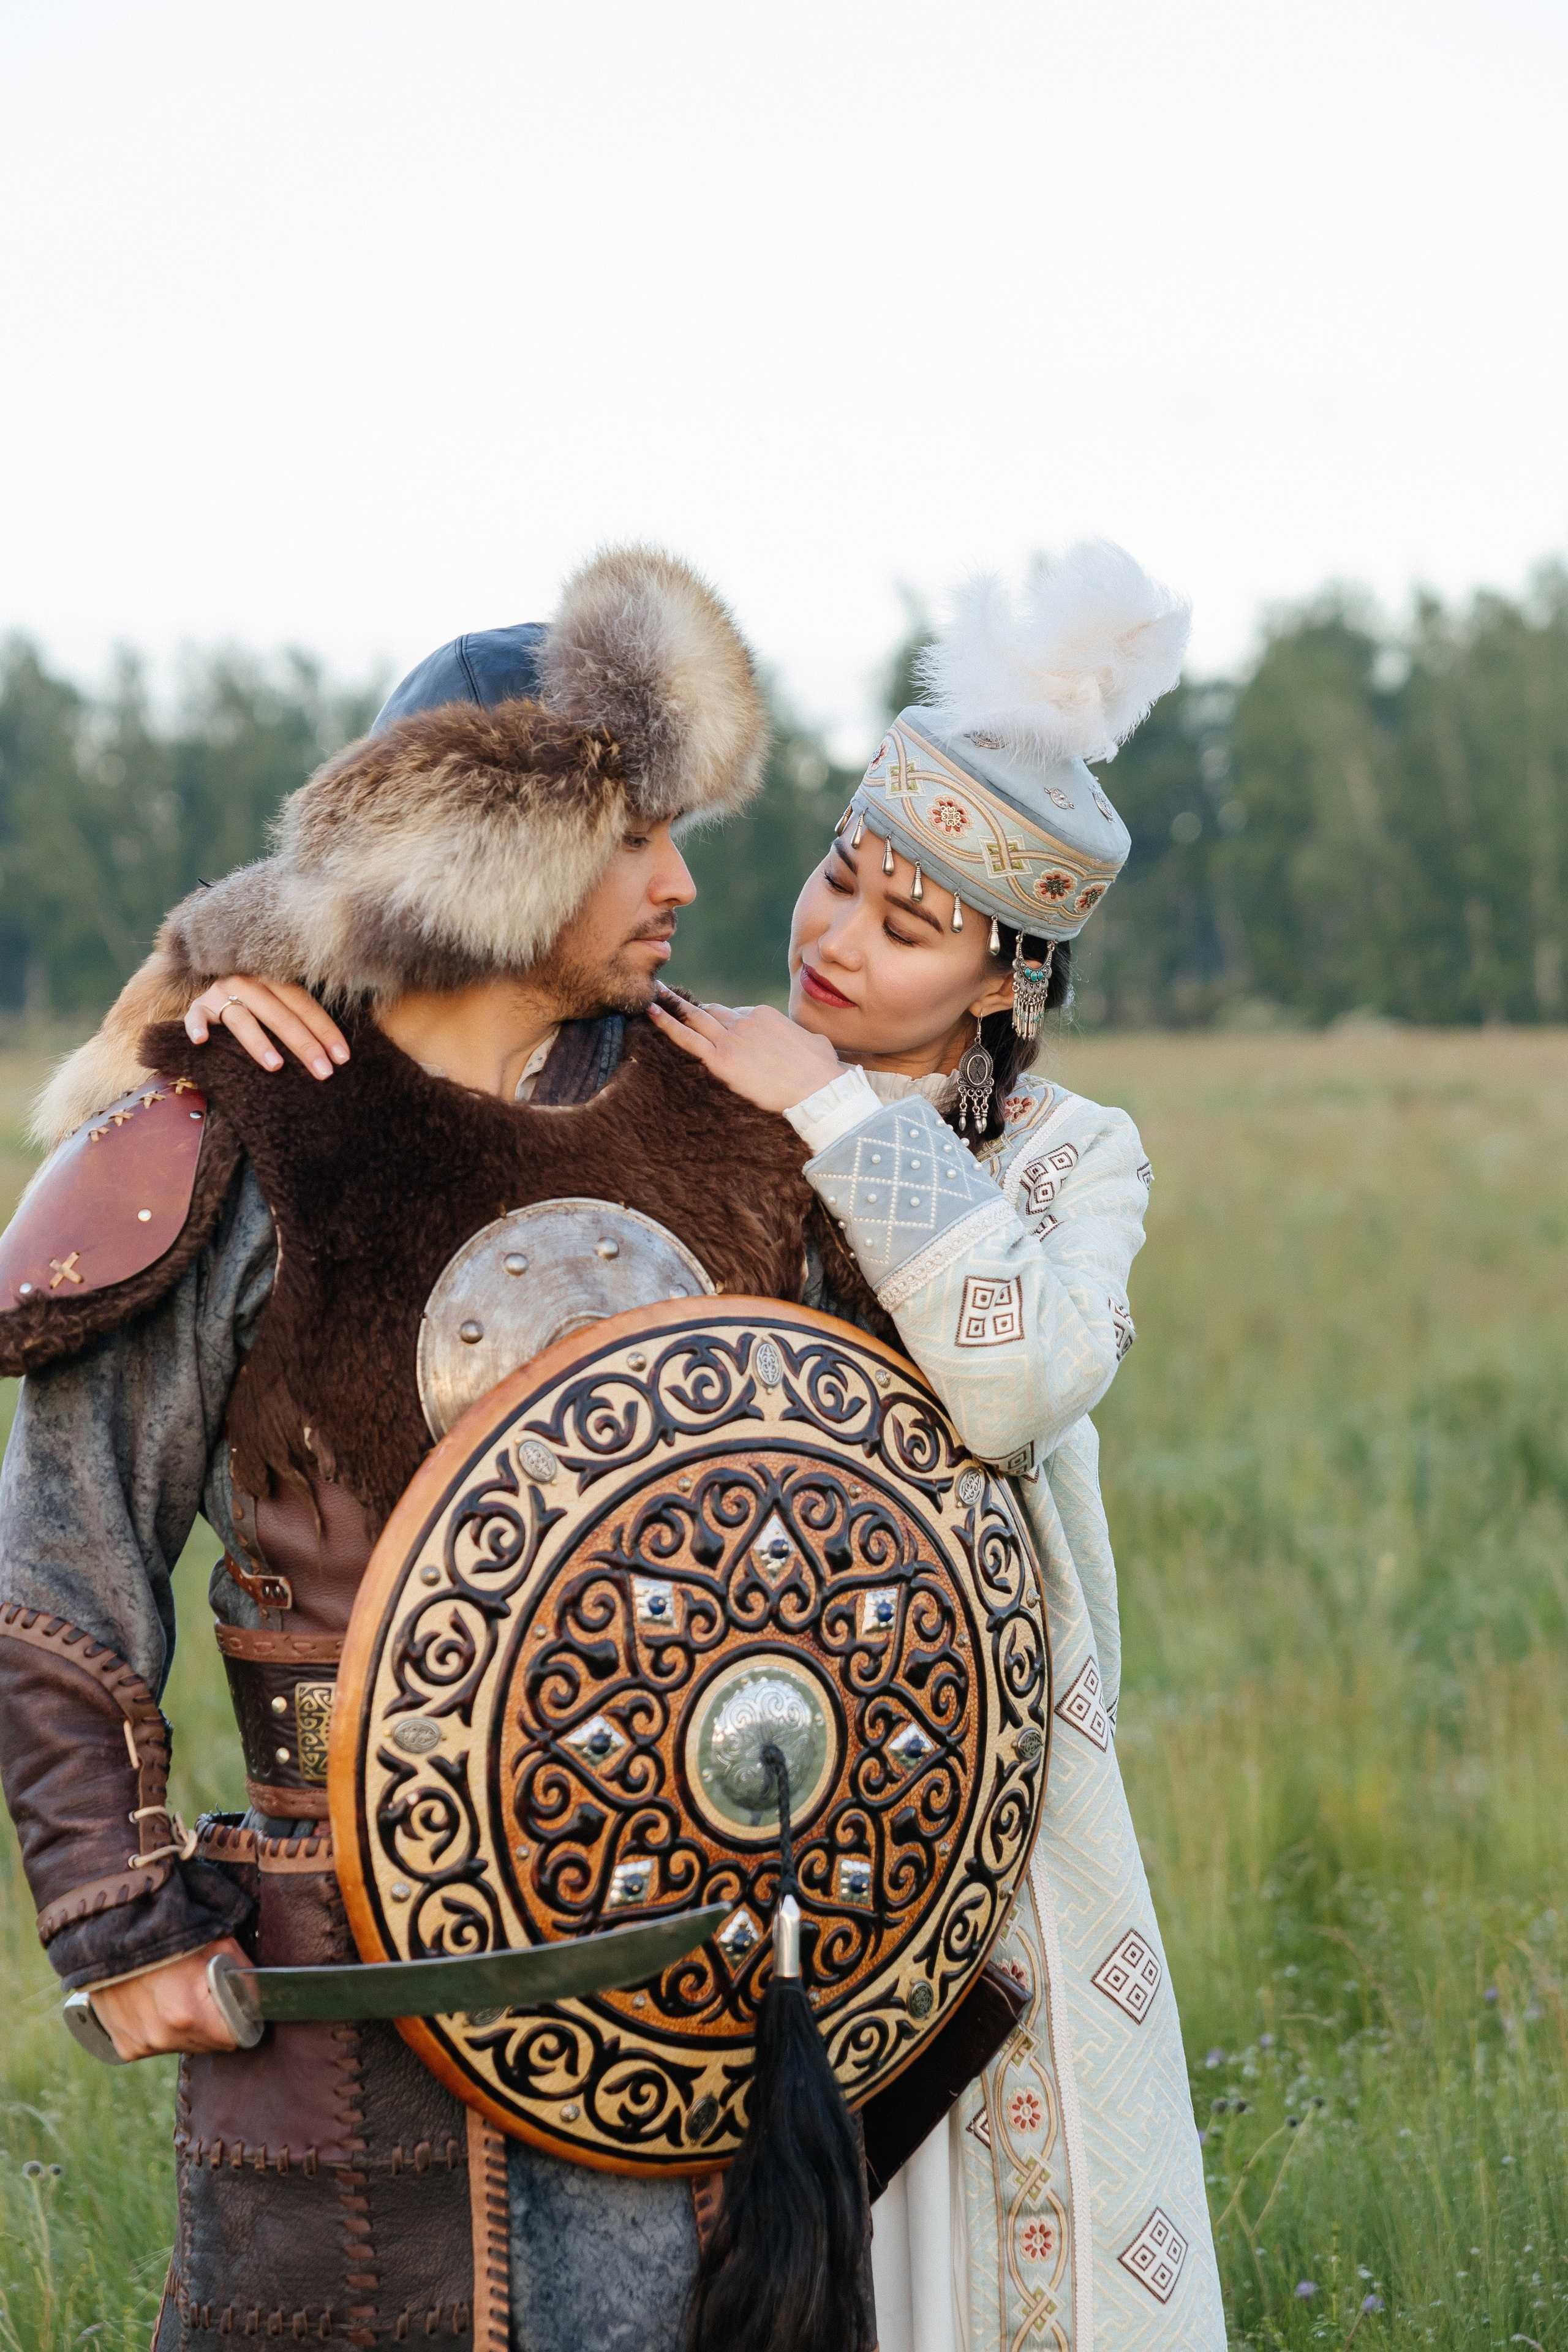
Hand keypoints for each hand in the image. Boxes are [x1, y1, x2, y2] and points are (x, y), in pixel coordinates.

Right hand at [89, 1936, 248, 2058]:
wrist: (111, 1931)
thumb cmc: (168, 1933)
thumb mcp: (218, 1943)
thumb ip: (244, 1976)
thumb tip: (260, 2000)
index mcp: (188, 2014)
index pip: (232, 2038)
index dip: (239, 2020)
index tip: (236, 2006)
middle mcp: (163, 2036)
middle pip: (208, 2044)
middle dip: (212, 2023)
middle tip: (201, 1991)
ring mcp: (142, 2043)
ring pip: (183, 2044)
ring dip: (186, 2026)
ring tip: (175, 1991)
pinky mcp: (125, 2046)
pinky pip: (157, 2044)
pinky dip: (161, 2028)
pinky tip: (155, 2001)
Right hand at [184, 977, 349, 1078]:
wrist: (212, 977)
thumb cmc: (258, 1003)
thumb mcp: (280, 1002)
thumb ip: (301, 1016)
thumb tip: (338, 1050)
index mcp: (275, 980)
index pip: (305, 1006)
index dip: (325, 1031)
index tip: (342, 1058)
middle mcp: (249, 982)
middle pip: (280, 1015)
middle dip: (304, 1045)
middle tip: (323, 1072)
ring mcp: (222, 993)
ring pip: (242, 1018)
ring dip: (258, 1042)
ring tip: (276, 1066)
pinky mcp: (199, 1006)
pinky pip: (196, 1016)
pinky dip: (197, 1027)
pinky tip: (202, 1041)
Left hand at [648, 988, 840, 1111]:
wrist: (818, 1089)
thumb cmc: (821, 1071)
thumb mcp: (814, 1041)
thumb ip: (800, 1037)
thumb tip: (806, 1041)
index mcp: (764, 1014)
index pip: (736, 1014)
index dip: (727, 1024)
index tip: (720, 1033)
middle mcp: (745, 1020)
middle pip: (712, 1011)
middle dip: (693, 1009)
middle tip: (671, 999)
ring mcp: (731, 1038)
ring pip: (695, 1017)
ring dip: (672, 1006)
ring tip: (655, 995)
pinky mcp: (721, 1059)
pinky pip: (686, 1037)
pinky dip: (666, 1023)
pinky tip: (651, 1011)